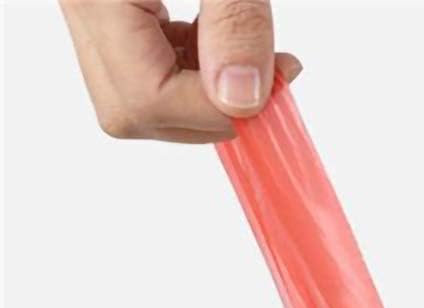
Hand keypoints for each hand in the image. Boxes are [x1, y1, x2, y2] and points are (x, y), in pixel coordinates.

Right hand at [61, 0, 300, 142]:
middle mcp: (77, 2)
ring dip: (205, 93)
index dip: (217, 110)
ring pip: (139, 96)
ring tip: (254, 51)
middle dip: (211, 111)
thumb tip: (242, 101)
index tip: (276, 86)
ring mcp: (85, 6)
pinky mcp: (104, 4)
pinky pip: (143, 63)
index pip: (145, 97)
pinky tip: (221, 37)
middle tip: (272, 76)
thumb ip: (235, 23)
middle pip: (134, 111)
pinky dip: (192, 67)